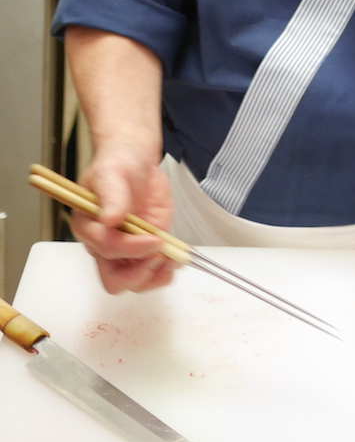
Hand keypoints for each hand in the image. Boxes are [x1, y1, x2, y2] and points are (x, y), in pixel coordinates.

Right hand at [71, 146, 177, 293]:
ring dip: (156, 276)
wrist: (135, 159)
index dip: (131, 247)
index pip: (106, 249)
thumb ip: (112, 196)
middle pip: (115, 280)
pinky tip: (178, 256)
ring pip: (135, 282)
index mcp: (89, 228)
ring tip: (174, 257)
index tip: (154, 238)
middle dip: (139, 274)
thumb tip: (109, 219)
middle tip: (160, 254)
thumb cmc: (117, 164)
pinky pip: (153, 272)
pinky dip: (167, 270)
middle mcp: (105, 246)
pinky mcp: (147, 247)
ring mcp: (128, 250)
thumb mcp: (112, 173)